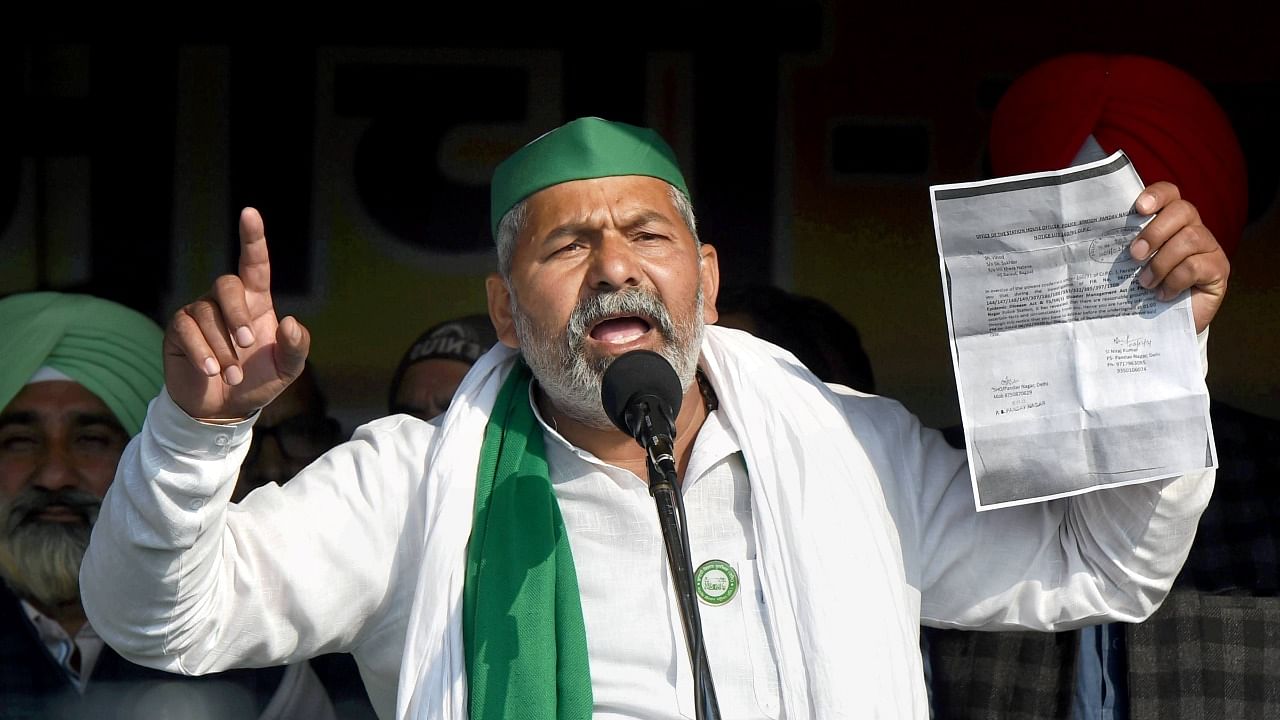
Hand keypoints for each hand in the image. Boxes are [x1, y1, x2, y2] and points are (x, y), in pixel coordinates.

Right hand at [164, 208, 310, 419]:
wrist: (224, 409)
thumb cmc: (257, 382)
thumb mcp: (287, 369)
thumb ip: (297, 347)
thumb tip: (291, 322)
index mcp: (256, 302)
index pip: (254, 263)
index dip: (252, 238)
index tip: (249, 213)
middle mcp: (226, 301)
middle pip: (227, 285)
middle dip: (238, 314)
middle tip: (248, 344)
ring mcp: (199, 313)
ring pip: (208, 314)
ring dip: (223, 348)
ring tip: (231, 375)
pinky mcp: (178, 330)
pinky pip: (187, 330)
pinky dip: (202, 352)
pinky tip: (210, 370)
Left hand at [1129, 181, 1229, 332]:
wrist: (1162, 326)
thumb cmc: (1141, 290)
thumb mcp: (1127, 266)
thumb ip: (1117, 248)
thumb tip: (1080, 238)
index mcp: (1169, 221)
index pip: (1169, 193)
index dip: (1156, 195)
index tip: (1138, 208)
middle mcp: (1193, 228)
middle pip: (1182, 211)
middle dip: (1155, 232)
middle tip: (1134, 255)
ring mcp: (1209, 248)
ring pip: (1190, 238)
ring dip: (1161, 262)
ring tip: (1145, 283)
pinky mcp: (1219, 270)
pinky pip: (1196, 266)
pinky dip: (1174, 280)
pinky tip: (1162, 294)